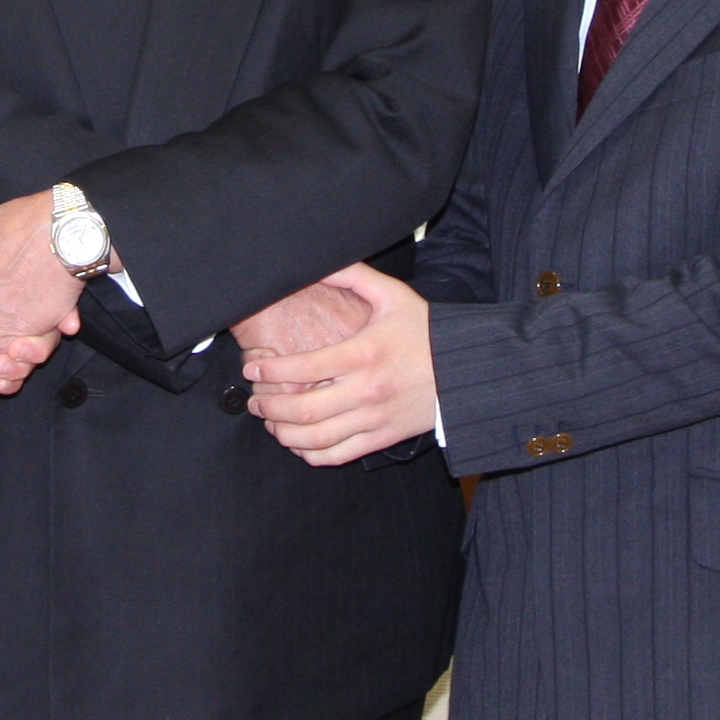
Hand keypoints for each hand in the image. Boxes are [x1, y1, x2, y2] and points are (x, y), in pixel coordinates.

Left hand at [244, 262, 436, 466]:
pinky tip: (298, 441)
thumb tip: (316, 263)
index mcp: (364, 354)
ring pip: (315, 439)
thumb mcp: (393, 295)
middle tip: (254, 399)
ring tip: (270, 421)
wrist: (466, 370)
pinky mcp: (382, 438)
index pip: (303, 369)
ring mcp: (374, 419)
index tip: (253, 367)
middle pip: (303, 410)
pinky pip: (337, 455)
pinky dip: (310, 454)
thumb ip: (353, 277)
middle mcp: (367, 390)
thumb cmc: (426, 331)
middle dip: (268, 407)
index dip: (269, 370)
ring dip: (283, 433)